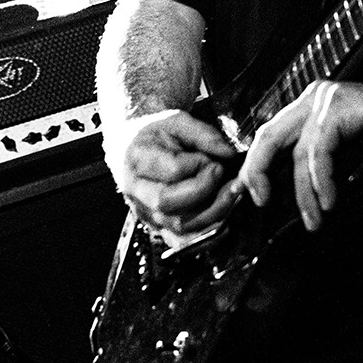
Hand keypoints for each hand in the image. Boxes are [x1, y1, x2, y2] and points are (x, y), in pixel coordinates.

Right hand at [106, 108, 240, 234]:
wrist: (133, 149)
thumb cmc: (156, 135)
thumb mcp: (177, 121)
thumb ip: (204, 135)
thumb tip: (228, 154)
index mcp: (137, 159)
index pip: (174, 171)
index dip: (201, 166)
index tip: (214, 160)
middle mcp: (136, 191)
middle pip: (170, 203)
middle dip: (205, 191)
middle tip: (222, 176)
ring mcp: (145, 213)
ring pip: (179, 226)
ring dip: (212, 212)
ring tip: (229, 194)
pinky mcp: (158, 228)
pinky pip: (181, 241)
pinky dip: (205, 234)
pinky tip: (223, 218)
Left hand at [237, 80, 362, 232]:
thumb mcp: (347, 150)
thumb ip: (318, 162)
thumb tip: (291, 193)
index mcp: (310, 105)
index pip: (269, 134)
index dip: (253, 165)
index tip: (247, 194)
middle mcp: (314, 97)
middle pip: (268, 136)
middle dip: (257, 173)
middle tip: (261, 202)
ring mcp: (328, 98)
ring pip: (297, 151)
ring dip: (304, 192)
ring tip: (314, 217)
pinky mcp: (342, 105)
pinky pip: (320, 149)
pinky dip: (322, 180)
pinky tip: (329, 199)